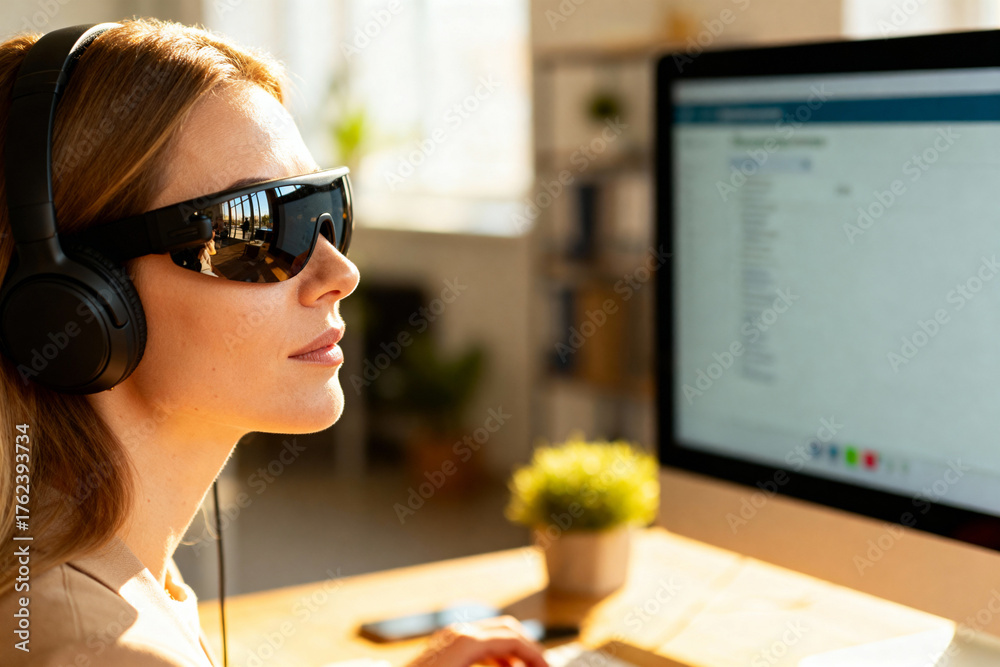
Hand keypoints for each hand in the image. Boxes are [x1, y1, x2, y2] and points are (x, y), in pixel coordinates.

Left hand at [405, 616, 548, 666]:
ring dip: (513, 650)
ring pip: (492, 633)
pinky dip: (496, 652)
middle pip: (506, 628)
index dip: (535, 655)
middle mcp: (459, 631)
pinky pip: (478, 641)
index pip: (514, 639)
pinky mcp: (444, 645)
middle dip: (527, 647)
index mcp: (468, 641)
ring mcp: (450, 636)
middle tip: (541, 666)